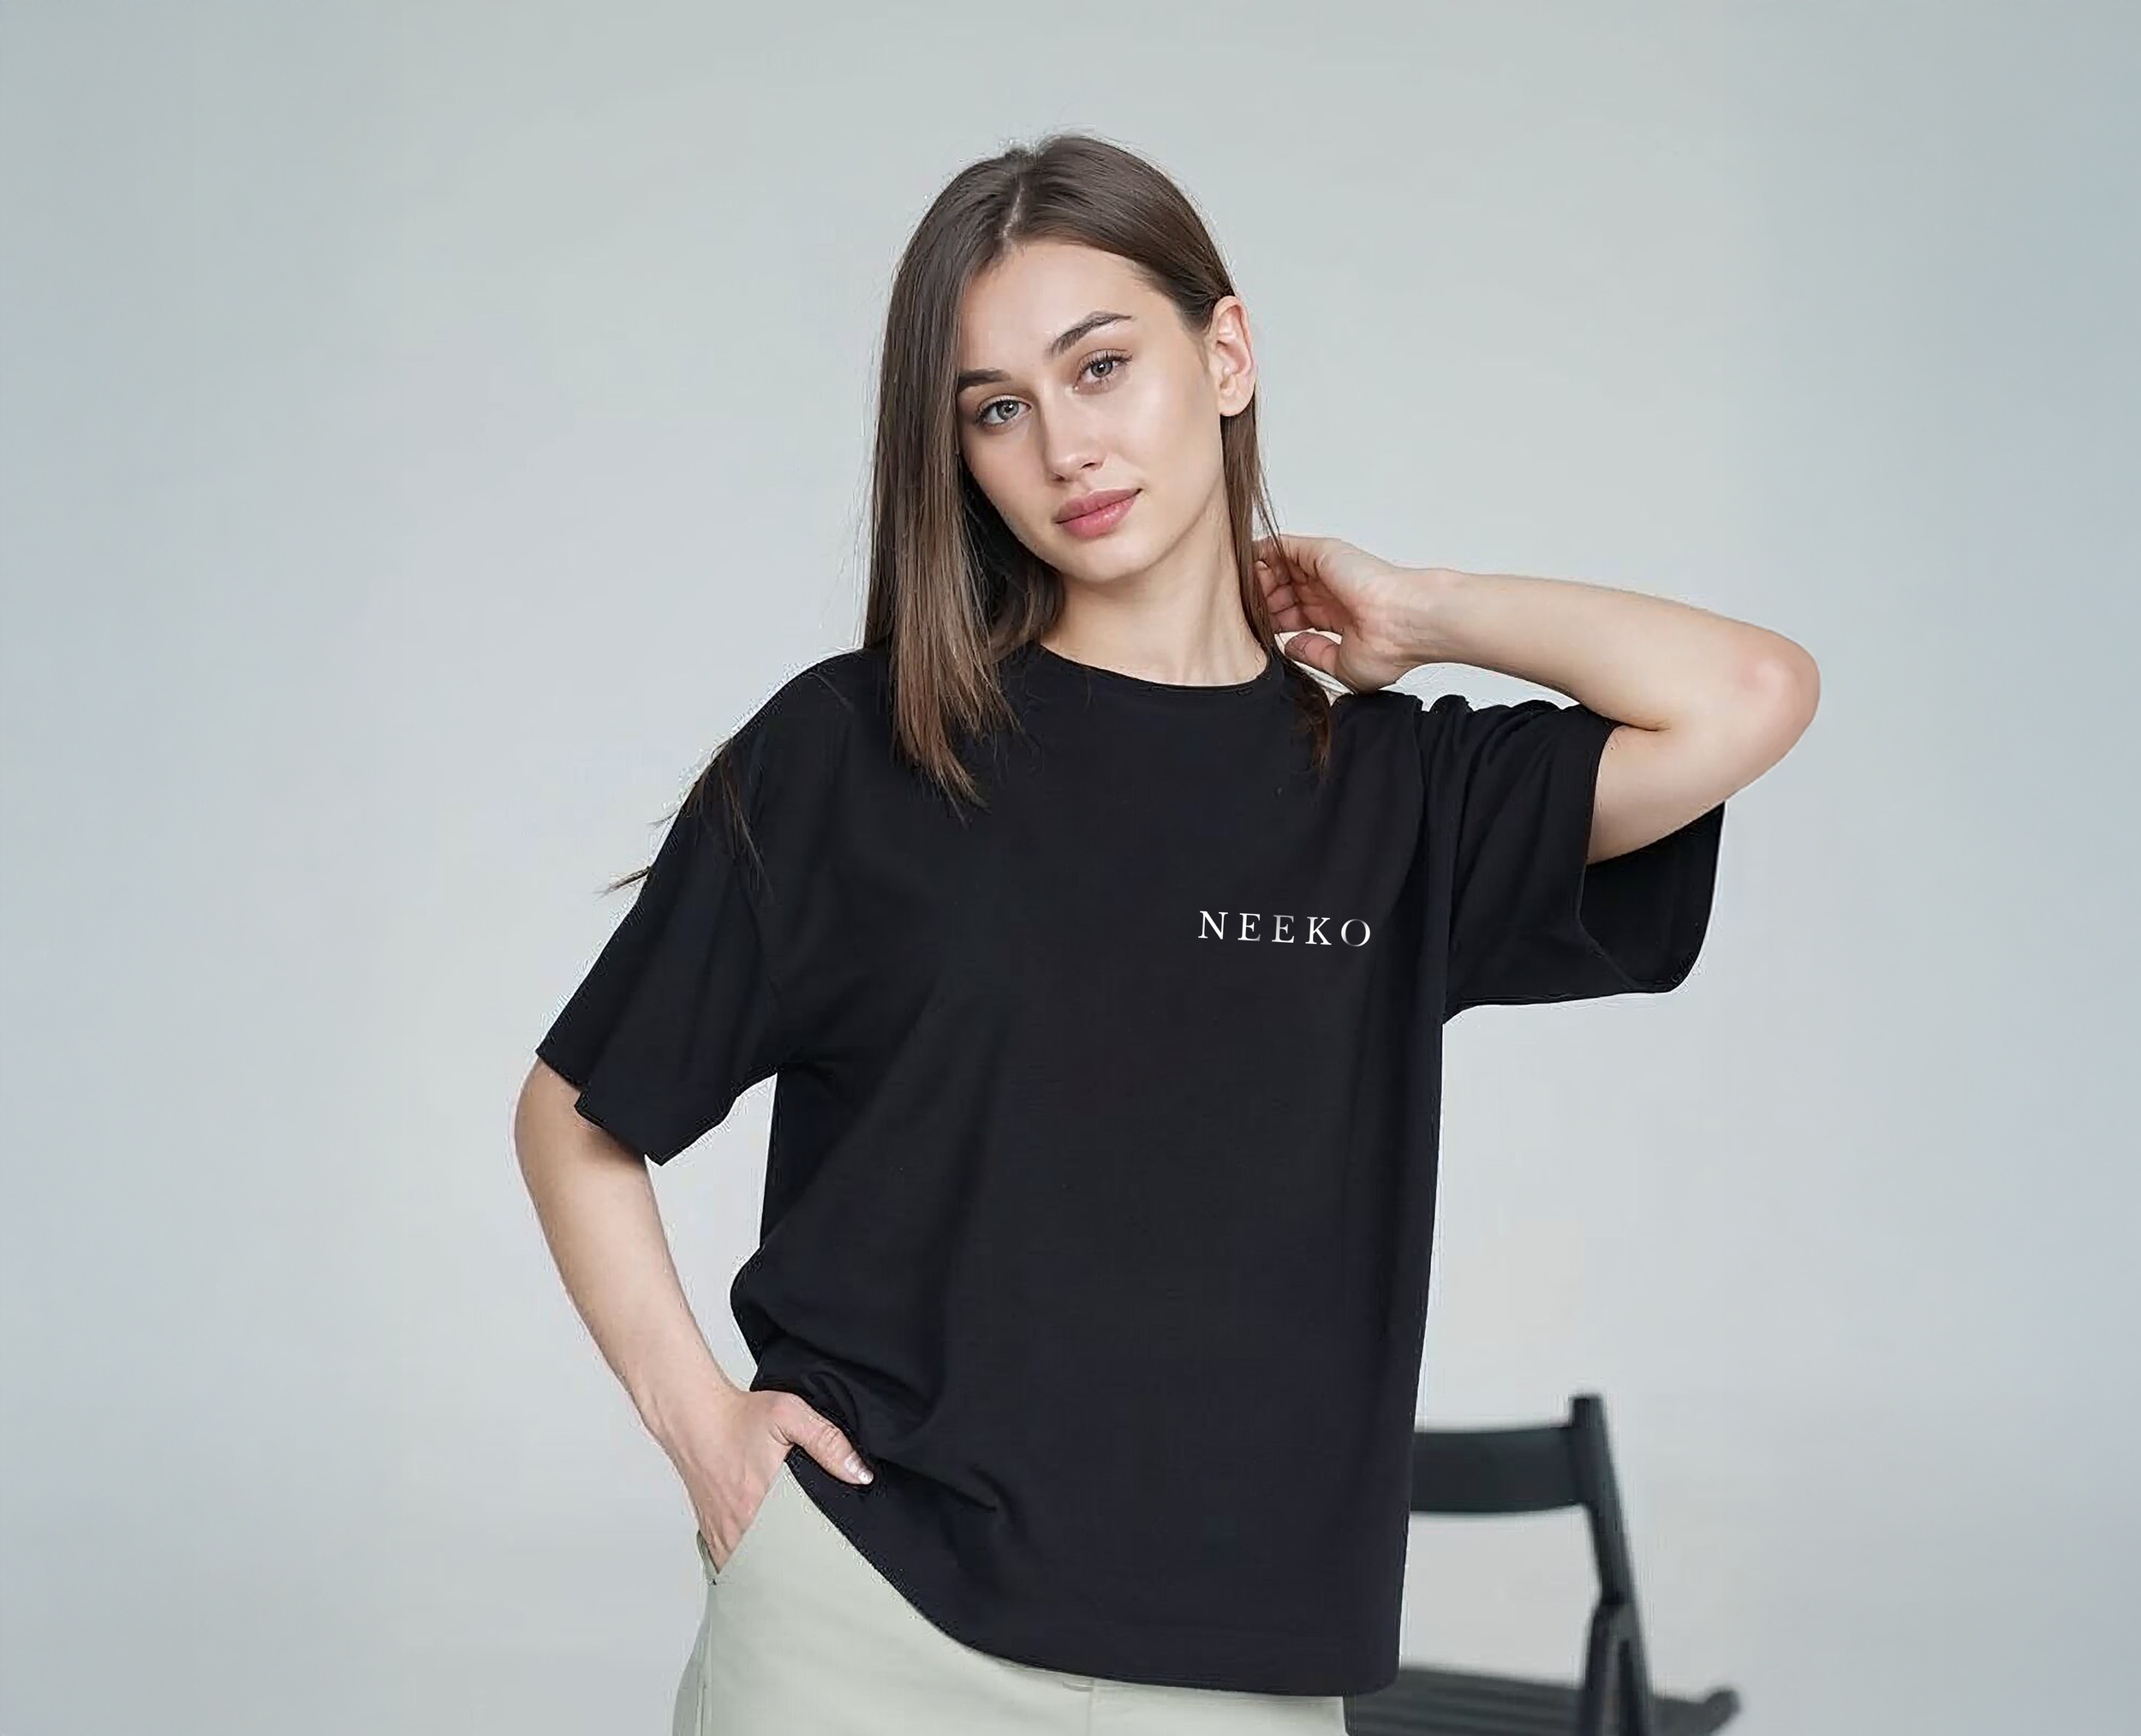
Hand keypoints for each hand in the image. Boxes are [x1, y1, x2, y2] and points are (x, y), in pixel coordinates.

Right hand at [676, 1386, 873, 1570]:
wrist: (695, 1417)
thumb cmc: (739, 1416)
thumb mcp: (790, 1415)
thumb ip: (828, 1441)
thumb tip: (860, 1474)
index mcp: (763, 1501)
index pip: (802, 1544)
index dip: (822, 1550)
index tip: (837, 1552)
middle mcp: (739, 1525)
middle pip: (779, 1562)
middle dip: (802, 1563)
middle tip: (823, 1562)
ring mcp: (723, 1534)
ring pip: (754, 1569)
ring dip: (775, 1567)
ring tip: (798, 1565)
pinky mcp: (712, 1534)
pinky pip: (732, 1564)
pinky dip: (750, 1564)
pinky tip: (766, 1558)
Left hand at [1252, 534, 1449, 693]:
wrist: (1406, 623)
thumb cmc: (1391, 647)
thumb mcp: (1343, 665)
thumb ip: (1314, 654)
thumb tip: (1291, 645)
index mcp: (1340, 617)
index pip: (1296, 616)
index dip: (1272, 623)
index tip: (1252, 635)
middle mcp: (1332, 591)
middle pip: (1284, 592)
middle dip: (1260, 603)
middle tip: (1238, 615)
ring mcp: (1326, 571)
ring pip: (1279, 569)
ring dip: (1256, 580)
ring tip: (1236, 594)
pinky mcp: (1320, 553)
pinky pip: (1280, 547)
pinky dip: (1259, 553)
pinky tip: (1243, 565)